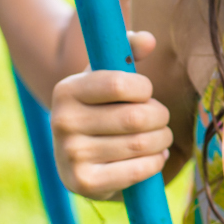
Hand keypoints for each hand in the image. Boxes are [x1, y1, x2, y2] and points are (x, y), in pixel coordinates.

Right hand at [51, 31, 172, 199]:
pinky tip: (154, 156)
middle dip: (160, 116)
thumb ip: (129, 49)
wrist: (82, 153)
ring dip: (162, 140)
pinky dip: (155, 162)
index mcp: (67, 89)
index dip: (145, 89)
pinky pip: (137, 170)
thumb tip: (148, 40)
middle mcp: (61, 122)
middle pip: (137, 117)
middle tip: (160, 118)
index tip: (145, 92)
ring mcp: (69, 155)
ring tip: (159, 137)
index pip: (121, 84)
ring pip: (141, 144)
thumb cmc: (105, 104)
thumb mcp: (111, 72)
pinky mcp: (82, 183)